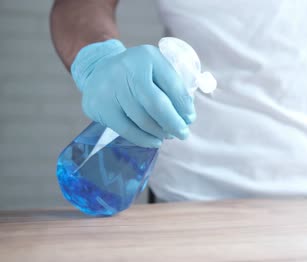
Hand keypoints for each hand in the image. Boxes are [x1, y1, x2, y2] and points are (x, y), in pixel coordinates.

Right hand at [71, 39, 194, 147]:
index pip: (172, 84)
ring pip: (142, 119)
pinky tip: (154, 141)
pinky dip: (144, 139)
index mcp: (147, 56)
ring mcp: (110, 87)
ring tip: (168, 135)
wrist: (97, 70)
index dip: (184, 105)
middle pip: (157, 104)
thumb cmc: (136, 72)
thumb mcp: (155, 68)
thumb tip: (186, 116)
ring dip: (160, 132)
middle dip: (174, 122)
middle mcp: (127, 69)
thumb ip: (171, 87)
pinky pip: (126, 129)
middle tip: (183, 134)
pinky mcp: (100, 106)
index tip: (190, 118)